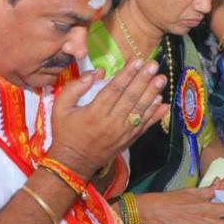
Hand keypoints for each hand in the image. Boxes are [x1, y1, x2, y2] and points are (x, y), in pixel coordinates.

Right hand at [49, 59, 168, 175]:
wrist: (73, 163)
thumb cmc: (66, 132)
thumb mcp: (60, 107)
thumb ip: (75, 87)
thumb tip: (97, 72)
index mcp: (94, 113)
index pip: (114, 90)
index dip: (127, 74)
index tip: (137, 61)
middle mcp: (111, 123)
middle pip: (130, 98)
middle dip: (143, 80)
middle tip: (154, 65)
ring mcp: (122, 133)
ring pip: (140, 111)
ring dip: (152, 94)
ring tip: (161, 79)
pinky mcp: (128, 141)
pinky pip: (144, 126)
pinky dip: (154, 115)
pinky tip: (162, 103)